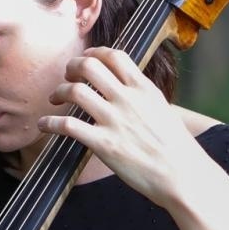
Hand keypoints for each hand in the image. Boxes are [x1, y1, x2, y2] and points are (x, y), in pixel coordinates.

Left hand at [39, 46, 208, 208]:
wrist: (183, 176)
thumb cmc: (177, 148)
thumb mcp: (163, 111)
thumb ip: (143, 97)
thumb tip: (128, 90)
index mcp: (144, 89)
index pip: (114, 56)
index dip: (93, 53)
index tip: (85, 59)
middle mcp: (127, 99)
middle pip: (89, 67)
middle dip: (71, 68)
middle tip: (67, 77)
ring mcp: (115, 121)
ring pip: (75, 91)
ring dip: (59, 92)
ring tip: (55, 99)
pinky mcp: (104, 144)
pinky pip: (68, 126)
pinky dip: (51, 123)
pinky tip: (45, 126)